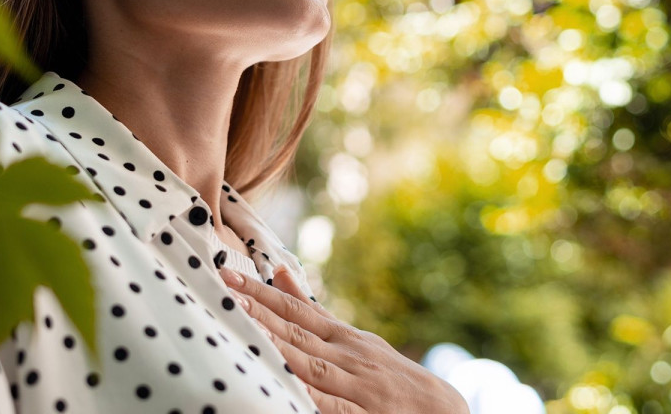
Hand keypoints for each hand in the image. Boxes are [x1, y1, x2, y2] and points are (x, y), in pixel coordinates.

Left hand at [219, 265, 469, 413]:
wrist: (443, 410)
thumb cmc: (389, 374)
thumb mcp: (354, 338)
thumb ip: (312, 310)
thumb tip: (279, 271)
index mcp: (344, 337)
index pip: (297, 311)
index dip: (262, 294)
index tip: (229, 276)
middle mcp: (349, 357)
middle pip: (298, 332)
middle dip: (261, 312)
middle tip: (227, 289)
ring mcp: (358, 386)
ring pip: (312, 366)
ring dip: (278, 346)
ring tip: (246, 327)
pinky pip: (334, 407)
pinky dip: (313, 396)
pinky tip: (290, 386)